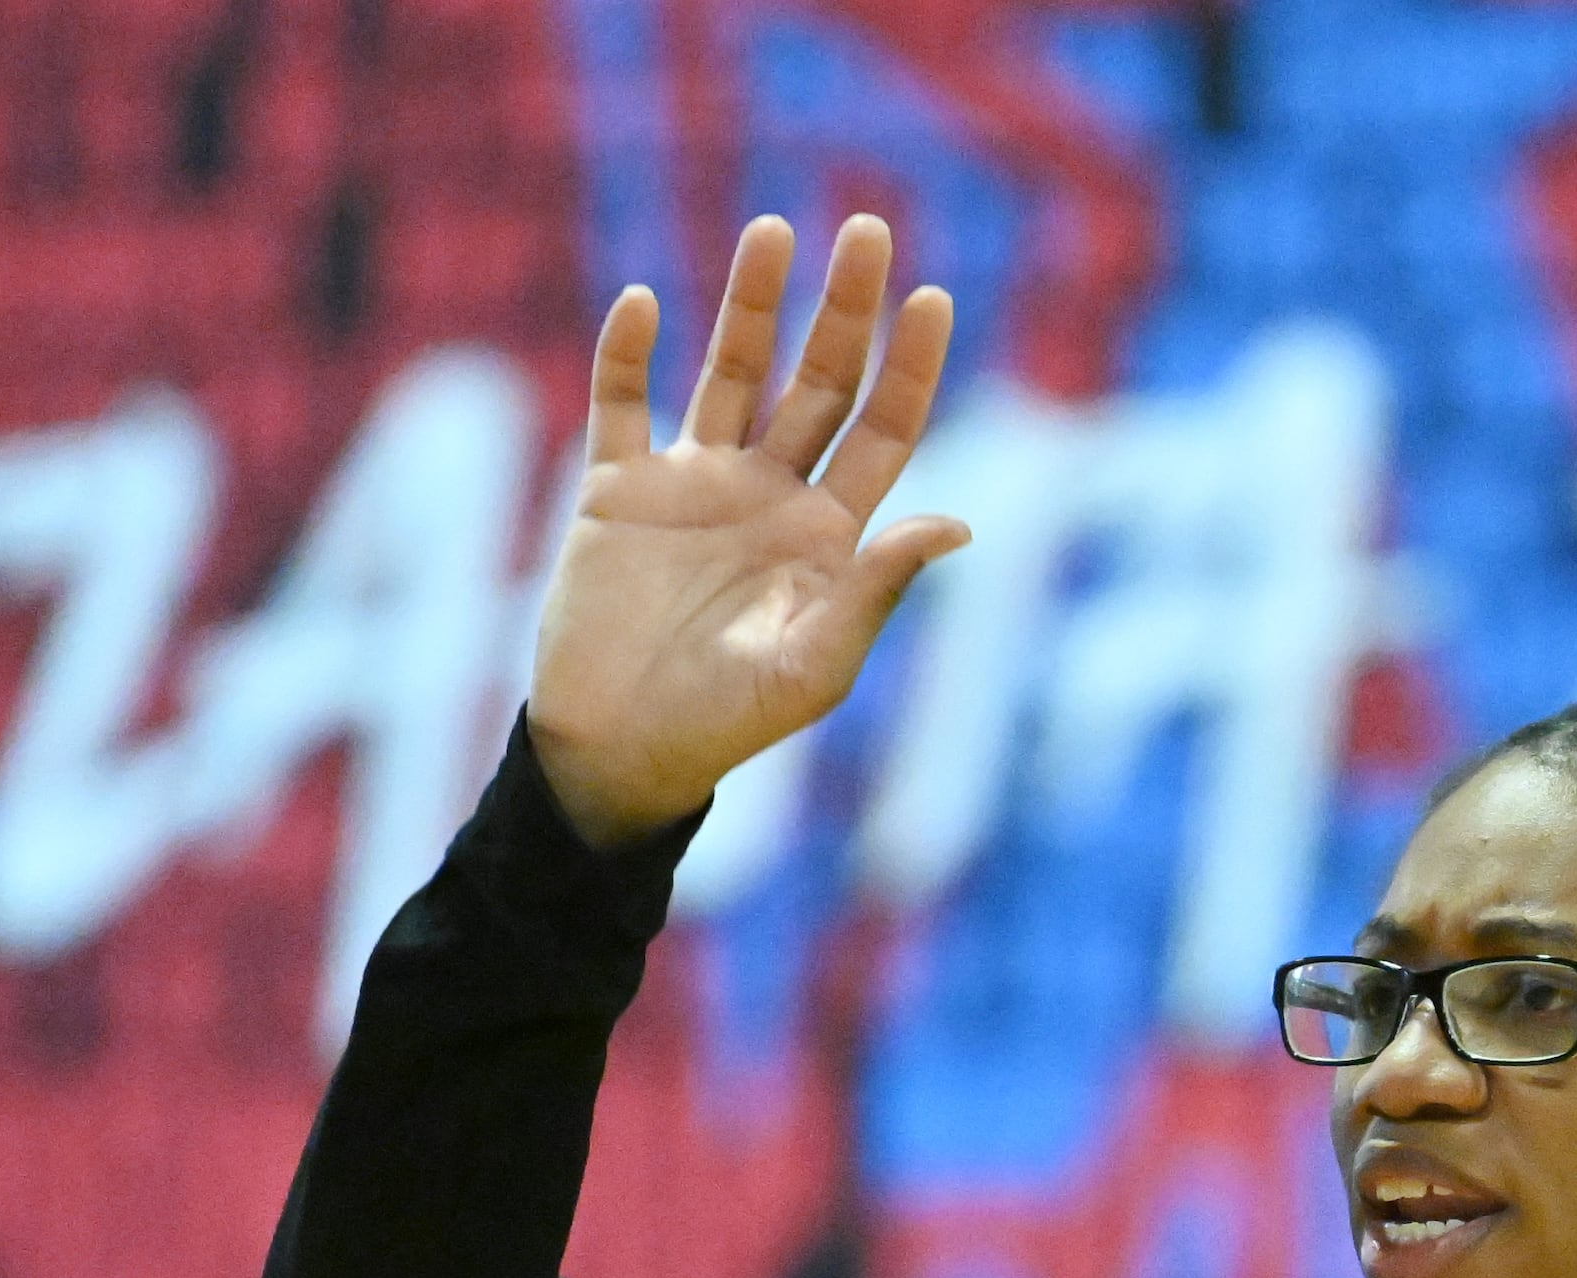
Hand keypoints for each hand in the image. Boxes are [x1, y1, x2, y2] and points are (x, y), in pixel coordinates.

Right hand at [525, 212, 969, 847]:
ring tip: (775, 230)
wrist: (618, 751)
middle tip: (866, 227)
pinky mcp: (618, 491)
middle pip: (818, 381)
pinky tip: (648, 302)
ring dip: (752, 303)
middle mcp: (769, 494)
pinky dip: (631, 353)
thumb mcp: (815, 666)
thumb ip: (877, 589)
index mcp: (829, 533)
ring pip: (731, 371)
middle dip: (843, 308)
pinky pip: (624, 404)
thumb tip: (958, 522)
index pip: (884, 429)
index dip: (911, 366)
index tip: (934, 297)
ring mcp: (694, 485)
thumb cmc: (727, 724)